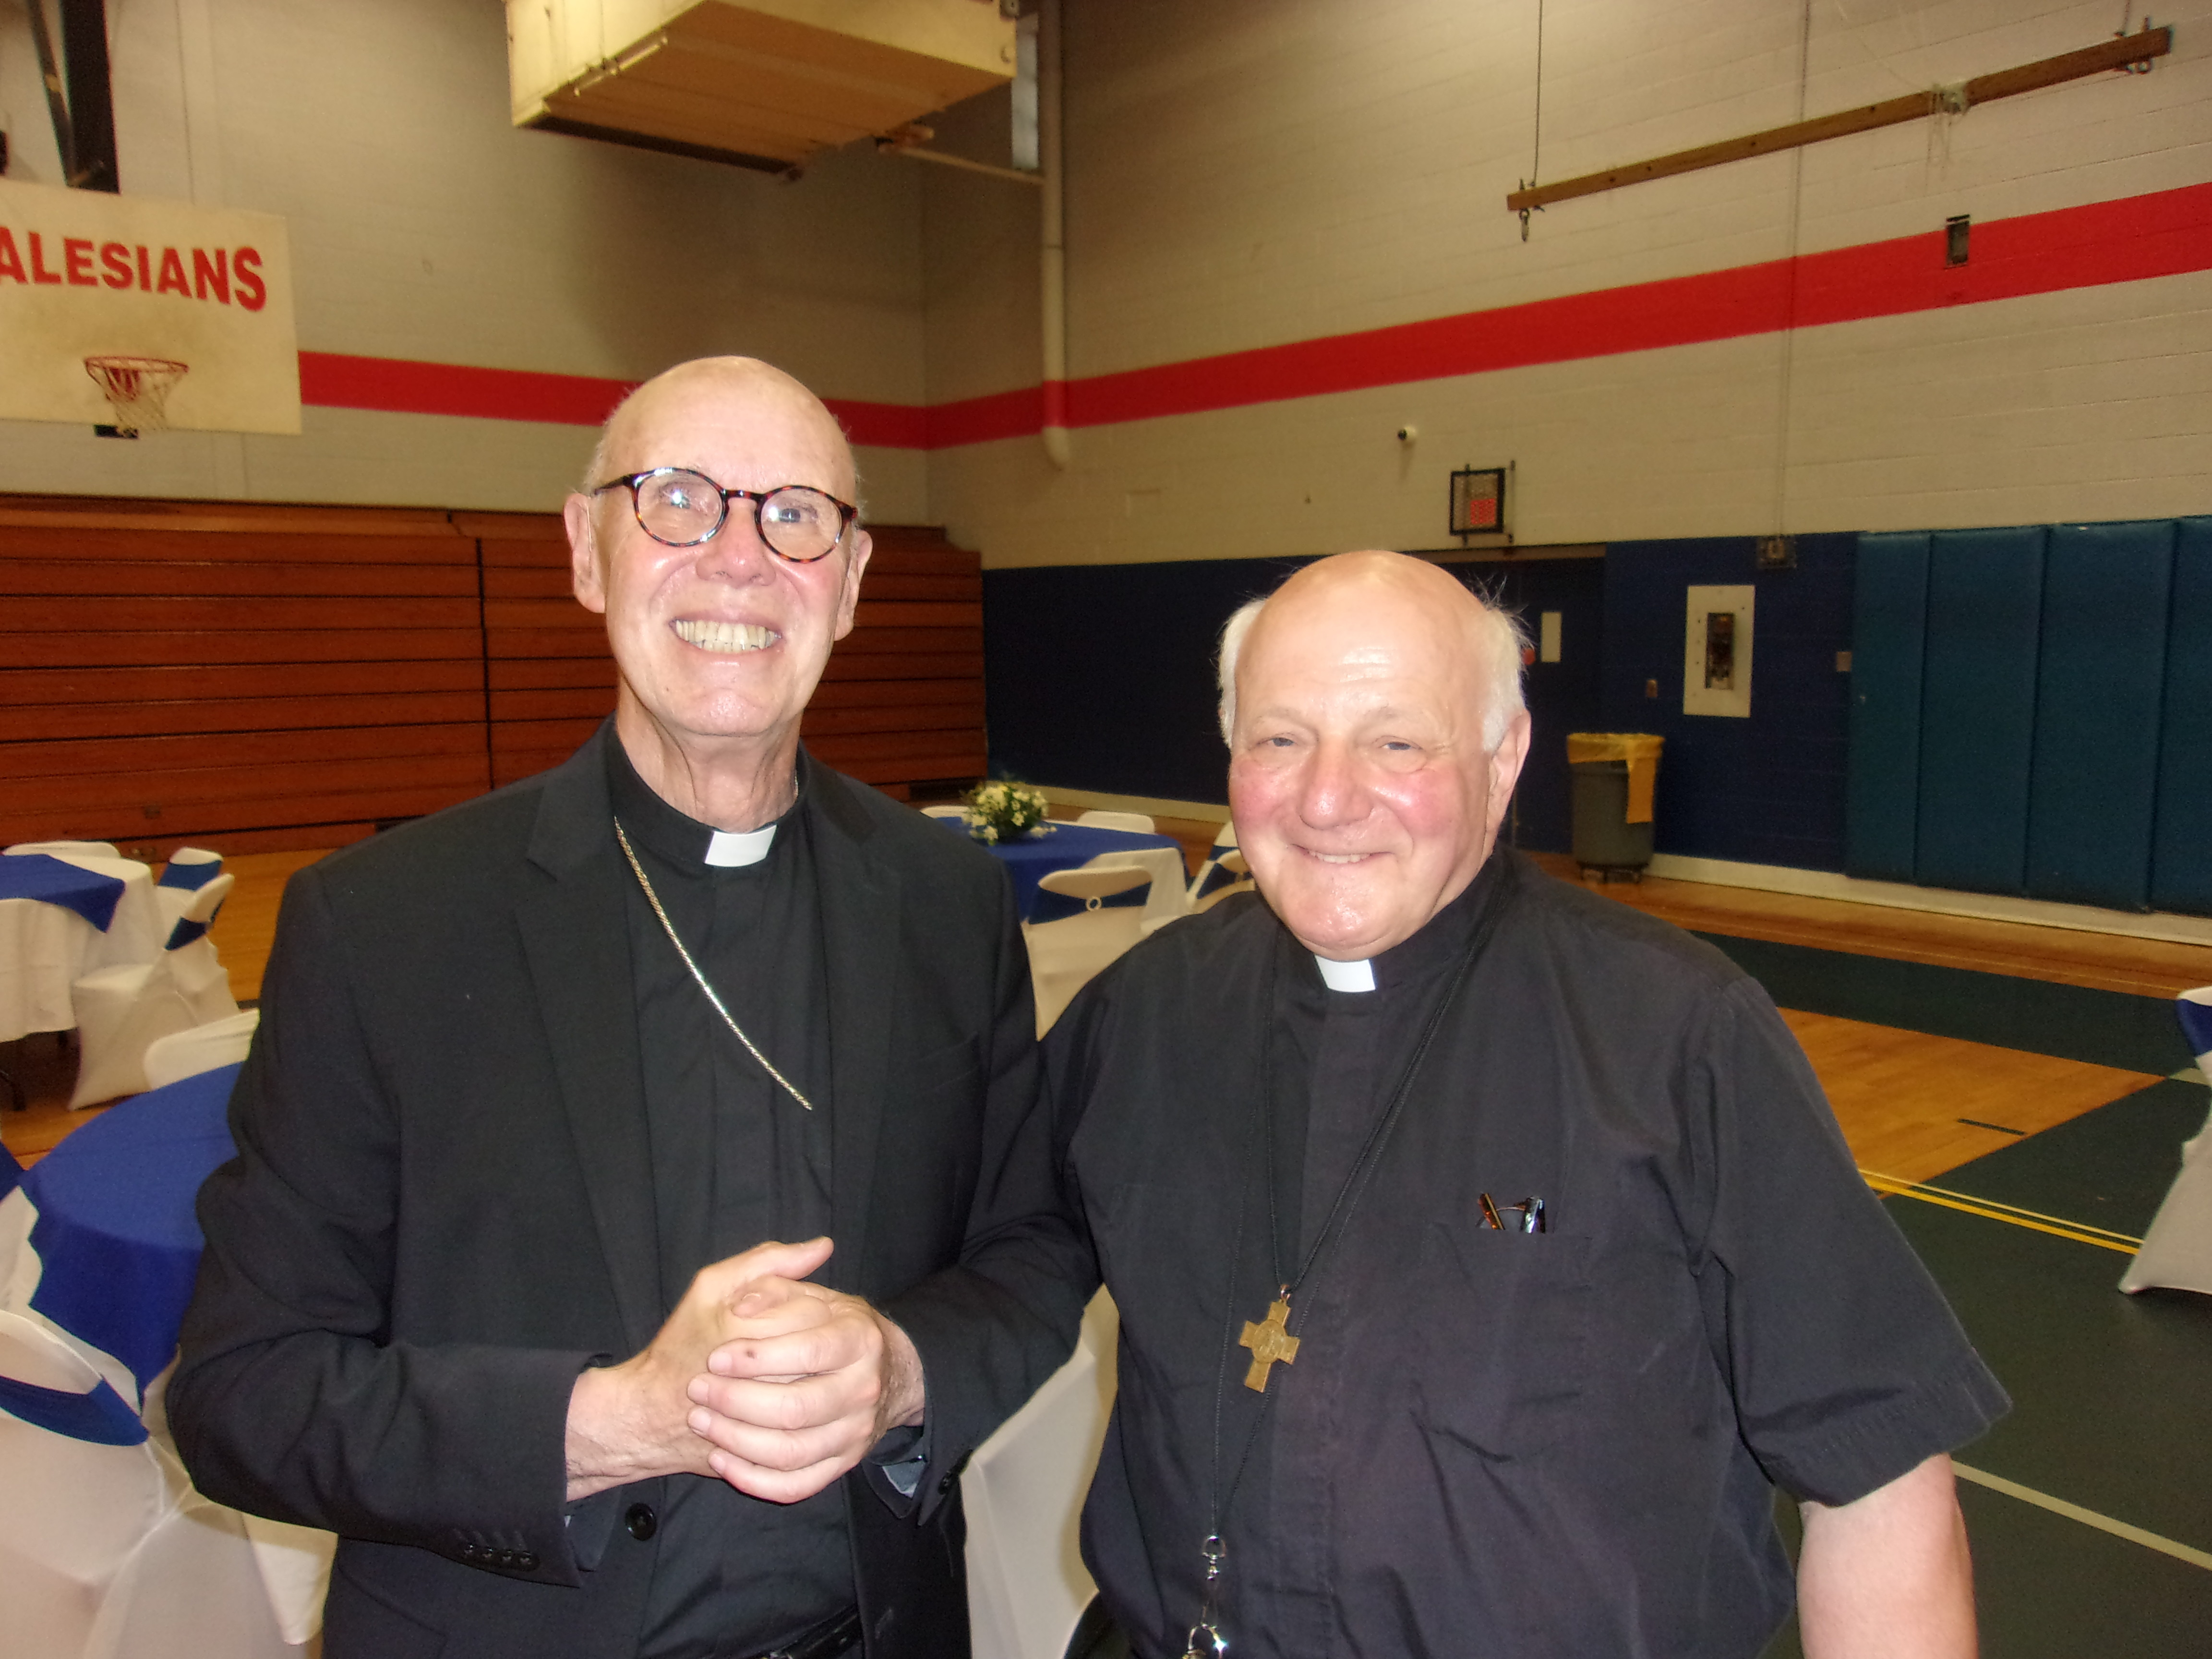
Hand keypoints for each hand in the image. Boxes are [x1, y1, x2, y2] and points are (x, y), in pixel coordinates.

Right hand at [563, 1236, 834, 1500]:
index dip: (794, 1308)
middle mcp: (770, 1380)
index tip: (759, 1317)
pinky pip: (812, 1438)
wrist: (651, 1416)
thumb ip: (766, 1261)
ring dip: (807, 1379)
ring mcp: (775, 1425)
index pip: (811, 1312)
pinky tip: (785, 1406)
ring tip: (777, 1374)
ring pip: (822, 1396)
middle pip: (821, 1355)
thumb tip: (824, 1246)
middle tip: (772, 1347)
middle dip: (801, 1348)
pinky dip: (806, 1420)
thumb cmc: (681, 1345)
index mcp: (751, 1332)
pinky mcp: (776, 1458)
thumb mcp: (711, 1286)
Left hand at [684, 1241, 926, 1503]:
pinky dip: (754, 1479)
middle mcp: (864, 1388)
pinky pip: (797, 1485)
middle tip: (697, 1389)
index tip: (715, 1357)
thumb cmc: (827, 1325)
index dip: (756, 1357)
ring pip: (792, 1452)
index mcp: (860, 1338)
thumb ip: (772, 1282)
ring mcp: (855, 1432)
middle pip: (797, 1408)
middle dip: (737, 1402)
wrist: (880, 1369)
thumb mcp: (807, 1292)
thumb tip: (744, 1303)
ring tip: (701, 1421)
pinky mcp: (842, 1464)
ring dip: (737, 1441)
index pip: (808, 1351)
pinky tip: (721, 1459)